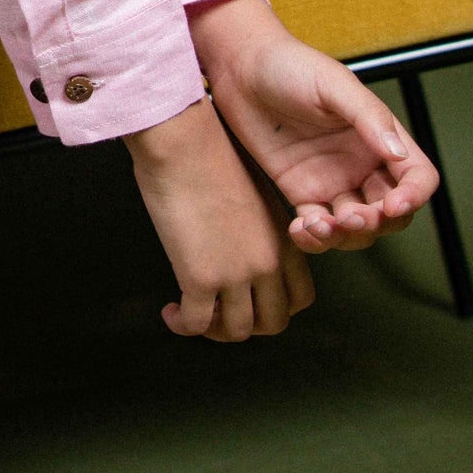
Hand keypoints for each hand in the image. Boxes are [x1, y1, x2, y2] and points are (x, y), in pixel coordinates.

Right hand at [124, 97, 314, 340]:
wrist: (183, 141)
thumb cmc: (209, 153)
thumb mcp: (252, 194)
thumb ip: (256, 227)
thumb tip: (237, 243)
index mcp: (284, 240)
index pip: (301, 298)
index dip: (276, 308)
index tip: (250, 300)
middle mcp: (268, 263)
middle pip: (273, 322)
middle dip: (247, 325)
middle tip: (220, 314)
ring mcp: (237, 274)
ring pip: (238, 331)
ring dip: (214, 331)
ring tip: (191, 314)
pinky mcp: (201, 278)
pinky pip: (197, 324)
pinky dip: (183, 326)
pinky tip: (171, 313)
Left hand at [189, 0, 438, 250]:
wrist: (239, 69)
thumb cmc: (290, 64)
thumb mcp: (333, 83)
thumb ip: (368, 116)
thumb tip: (397, 153)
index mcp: (380, 136)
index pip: (417, 176)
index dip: (414, 196)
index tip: (395, 205)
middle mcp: (362, 163)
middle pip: (391, 212)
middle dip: (379, 223)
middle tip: (354, 219)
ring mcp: (332, 180)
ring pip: (357, 227)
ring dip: (347, 236)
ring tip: (321, 225)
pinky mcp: (301, 191)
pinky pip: (318, 227)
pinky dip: (315, 238)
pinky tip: (302, 228)